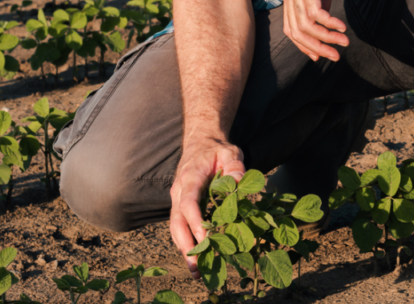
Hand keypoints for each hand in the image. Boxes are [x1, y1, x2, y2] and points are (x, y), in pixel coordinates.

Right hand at [169, 135, 245, 270]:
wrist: (200, 142)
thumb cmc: (217, 150)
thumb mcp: (231, 152)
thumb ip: (235, 166)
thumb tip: (238, 184)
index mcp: (190, 178)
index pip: (188, 203)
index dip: (195, 222)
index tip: (205, 239)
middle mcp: (179, 191)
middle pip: (176, 222)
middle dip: (185, 245)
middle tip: (196, 266)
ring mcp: (177, 199)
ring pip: (175, 228)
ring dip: (184, 249)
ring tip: (196, 271)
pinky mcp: (181, 206)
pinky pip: (180, 227)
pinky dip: (186, 243)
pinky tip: (196, 258)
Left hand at [282, 0, 347, 61]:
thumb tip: (325, 16)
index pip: (292, 29)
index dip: (305, 45)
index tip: (322, 55)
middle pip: (297, 33)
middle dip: (316, 49)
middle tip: (335, 57)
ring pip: (306, 26)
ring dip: (326, 39)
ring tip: (344, 43)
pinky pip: (315, 14)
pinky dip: (329, 24)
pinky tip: (342, 27)